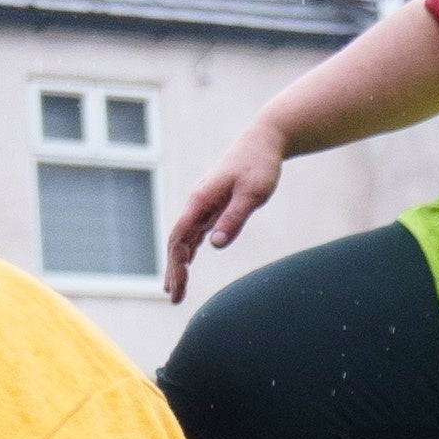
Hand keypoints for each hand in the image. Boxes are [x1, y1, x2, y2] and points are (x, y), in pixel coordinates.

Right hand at [161, 122, 289, 297]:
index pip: (180, 237)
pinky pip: (195, 231)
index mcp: (201, 200)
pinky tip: (187, 264)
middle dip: (174, 270)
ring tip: (176, 288)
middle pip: (178, 241)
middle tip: (174, 298)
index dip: (175, 264)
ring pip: (185, 238)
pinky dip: (190, 250)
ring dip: (180, 263)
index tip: (176, 286)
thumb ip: (234, 219)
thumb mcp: (252, 194)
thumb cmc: (260, 165)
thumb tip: (214, 245)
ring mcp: (203, 204)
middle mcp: (197, 203)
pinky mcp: (213, 205)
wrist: (264, 141)